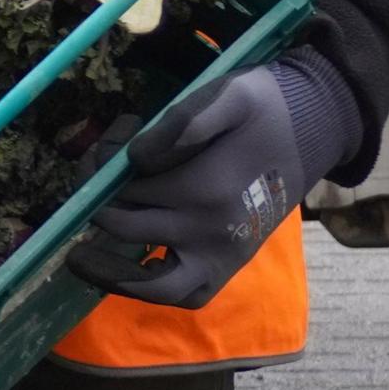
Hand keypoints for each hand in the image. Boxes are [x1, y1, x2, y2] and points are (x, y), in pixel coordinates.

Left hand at [67, 54, 349, 308]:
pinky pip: (187, 294)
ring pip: (156, 285)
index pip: (129, 187)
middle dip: (98, 204)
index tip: (102, 147)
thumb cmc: (263, 109)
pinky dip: (151, 291)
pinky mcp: (229, 266)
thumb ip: (184, 121)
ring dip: (111, 273)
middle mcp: (214, 231)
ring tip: (78, 258)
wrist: (310, 130)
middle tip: (88, 185)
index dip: (103, 167)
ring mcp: (224, 256)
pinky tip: (121, 273)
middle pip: (129, 226)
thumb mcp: (229, 95)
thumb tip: (137, 156)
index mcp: (208, 188)